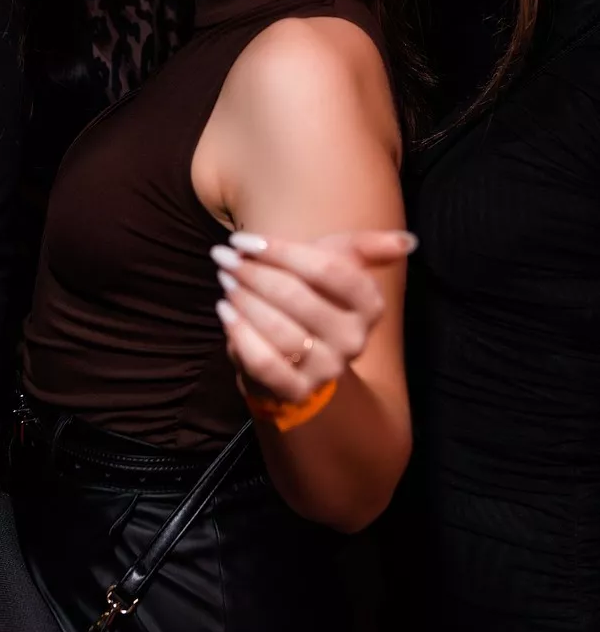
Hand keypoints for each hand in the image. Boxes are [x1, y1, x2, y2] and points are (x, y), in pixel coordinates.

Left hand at [212, 229, 415, 402]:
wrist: (303, 355)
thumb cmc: (315, 296)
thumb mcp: (340, 264)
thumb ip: (366, 247)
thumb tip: (407, 241)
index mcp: (369, 305)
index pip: (326, 269)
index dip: (281, 251)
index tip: (245, 240)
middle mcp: (354, 339)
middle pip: (295, 296)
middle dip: (253, 272)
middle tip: (224, 257)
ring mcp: (327, 369)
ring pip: (277, 328)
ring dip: (243, 298)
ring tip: (225, 279)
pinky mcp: (298, 391)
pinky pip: (264, 363)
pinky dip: (240, 335)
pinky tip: (225, 311)